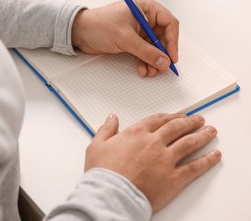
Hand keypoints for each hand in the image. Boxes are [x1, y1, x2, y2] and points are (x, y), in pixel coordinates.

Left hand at [71, 0, 178, 76]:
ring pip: (153, 47)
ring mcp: (137, 29)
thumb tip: (163, 61)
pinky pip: (143, 52)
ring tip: (150, 71)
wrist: (80, 33)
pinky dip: (144, 61)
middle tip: (161, 67)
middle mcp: (144, 17)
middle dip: (161, 54)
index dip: (172, 41)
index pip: (169, 23)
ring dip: (153, 60)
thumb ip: (146, 51)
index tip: (171, 57)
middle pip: (162, 37)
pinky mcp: (130, 40)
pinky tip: (142, 69)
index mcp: (146, 7)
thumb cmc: (98, 25)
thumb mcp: (125, 38)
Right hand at [84, 113, 220, 211]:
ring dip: (202, 135)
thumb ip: (106, 130)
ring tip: (210, 131)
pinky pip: (195, 167)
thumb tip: (112, 118)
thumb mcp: (96, 146)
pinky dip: (207, 160)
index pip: (158, 120)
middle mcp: (154, 142)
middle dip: (190, 122)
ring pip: (189, 143)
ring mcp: (166, 159)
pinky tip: (214, 155)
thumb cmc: (103, 172)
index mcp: (136, 133)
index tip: (178, 116)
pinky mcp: (174, 178)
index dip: (170, 116)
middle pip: (177, 128)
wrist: (111, 194)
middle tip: (198, 120)